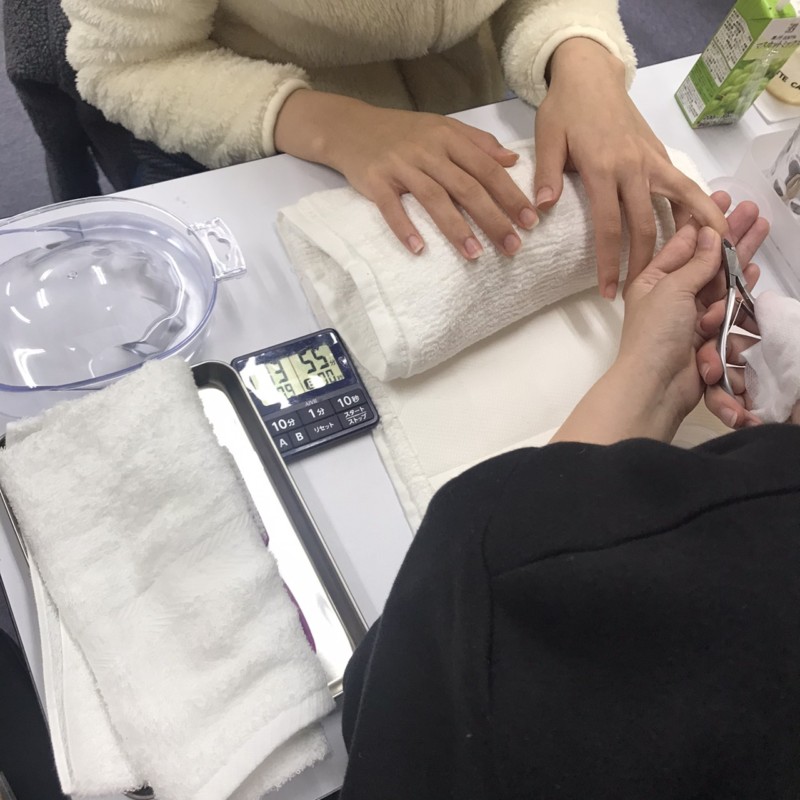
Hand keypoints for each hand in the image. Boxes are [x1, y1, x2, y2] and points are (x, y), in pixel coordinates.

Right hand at [274, 89, 537, 258]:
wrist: (350, 126)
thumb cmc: (401, 132)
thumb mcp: (442, 127)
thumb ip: (477, 143)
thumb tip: (512, 161)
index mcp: (448, 137)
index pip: (486, 168)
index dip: (510, 194)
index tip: (531, 220)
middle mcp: (428, 150)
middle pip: (466, 187)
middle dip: (492, 218)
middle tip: (513, 245)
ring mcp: (400, 166)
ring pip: (434, 198)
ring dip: (456, 228)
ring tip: (475, 255)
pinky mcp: (375, 181)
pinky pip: (391, 207)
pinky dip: (404, 228)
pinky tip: (419, 249)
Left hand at [535, 38, 728, 298]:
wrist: (591, 75)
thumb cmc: (564, 109)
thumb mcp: (548, 138)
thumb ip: (547, 175)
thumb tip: (541, 210)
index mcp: (603, 168)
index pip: (609, 227)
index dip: (610, 264)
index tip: (607, 292)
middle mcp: (634, 167)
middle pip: (646, 226)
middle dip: (642, 264)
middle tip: (637, 295)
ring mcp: (652, 161)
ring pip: (681, 202)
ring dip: (689, 236)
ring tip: (698, 266)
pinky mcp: (661, 156)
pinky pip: (684, 187)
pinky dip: (697, 208)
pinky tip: (702, 231)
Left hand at [551, 193, 765, 445]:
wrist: (657, 385)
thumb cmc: (655, 334)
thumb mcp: (671, 289)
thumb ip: (696, 263)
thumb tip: (710, 232)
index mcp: (652, 279)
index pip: (682, 243)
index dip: (704, 220)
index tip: (722, 199)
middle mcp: (671, 293)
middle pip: (707, 257)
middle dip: (730, 233)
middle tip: (751, 209)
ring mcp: (690, 313)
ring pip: (721, 277)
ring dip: (739, 254)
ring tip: (760, 227)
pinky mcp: (707, 332)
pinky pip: (728, 303)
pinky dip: (740, 286)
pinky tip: (753, 268)